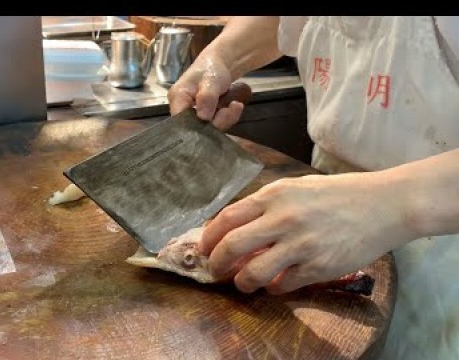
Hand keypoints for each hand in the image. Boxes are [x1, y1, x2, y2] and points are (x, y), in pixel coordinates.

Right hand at [167, 57, 243, 130]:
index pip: (180, 121)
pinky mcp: (201, 118)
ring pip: (206, 128)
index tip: (215, 119)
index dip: (196, 127)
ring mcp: (191, 115)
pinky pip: (213, 124)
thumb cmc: (211, 68)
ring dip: (224, 119)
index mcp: (177, 98)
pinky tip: (234, 107)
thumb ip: (206, 98)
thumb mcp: (211, 80)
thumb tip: (203, 117)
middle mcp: (181, 109)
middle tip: (231, 108)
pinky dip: (226, 118)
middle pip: (195, 127)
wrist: (219, 65)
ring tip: (235, 105)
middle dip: (216, 122)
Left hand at [199, 172, 416, 293]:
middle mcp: (283, 219)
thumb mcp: (295, 188)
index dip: (209, 237)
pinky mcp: (318, 267)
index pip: (226, 218)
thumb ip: (264, 206)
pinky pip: (282, 286)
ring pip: (253, 273)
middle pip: (232, 247)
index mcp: (273, 196)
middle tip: (215, 271)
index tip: (204, 248)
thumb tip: (233, 228)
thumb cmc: (336, 194)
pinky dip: (274, 288)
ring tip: (244, 282)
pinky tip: (276, 283)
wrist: (382, 205)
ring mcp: (300, 245)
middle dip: (216, 264)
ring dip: (242, 282)